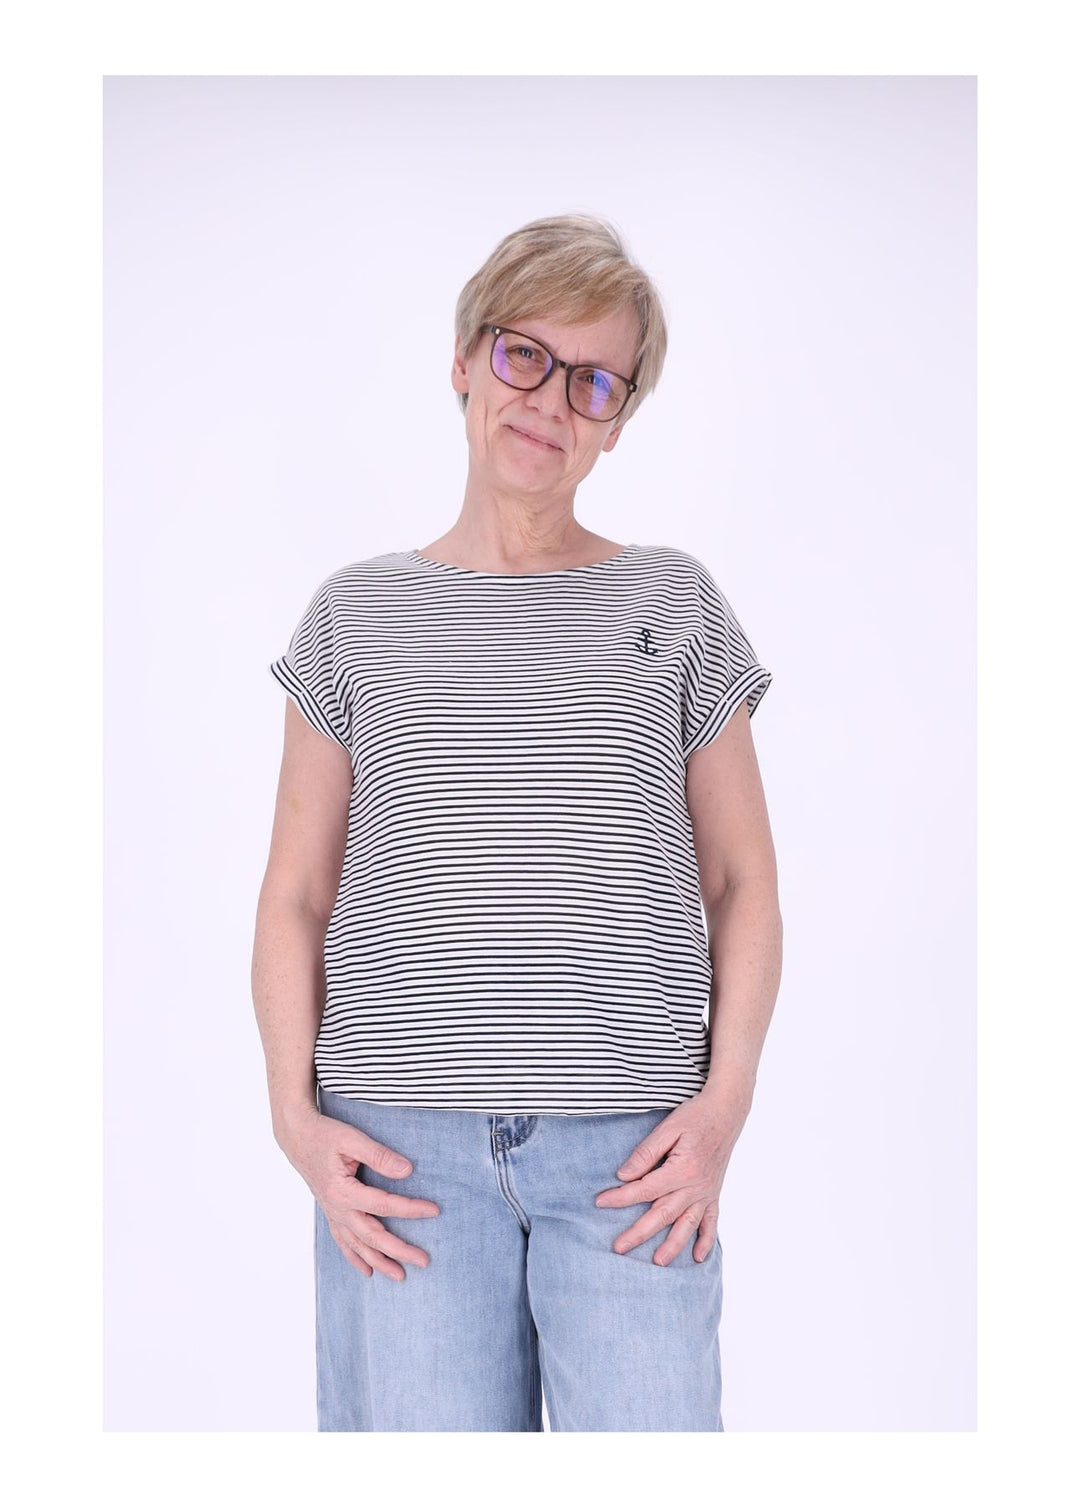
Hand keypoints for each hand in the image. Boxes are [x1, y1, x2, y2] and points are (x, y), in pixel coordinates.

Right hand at [277, 1106, 439, 1281]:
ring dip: (379, 1262)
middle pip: (372, 1236)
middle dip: (399, 1250)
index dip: (410, 1209)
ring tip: (399, 1276)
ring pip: (357, 1246)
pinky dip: (355, 1258)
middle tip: (424, 1260)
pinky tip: (367, 1269)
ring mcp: (332, 1214)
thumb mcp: (352, 1139)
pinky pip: (343, 1242)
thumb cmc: (325, 1135)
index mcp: (343, 1192)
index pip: (384, 1206)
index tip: (433, 1210)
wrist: (297, 1137)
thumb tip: (407, 1170)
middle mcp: (337, 1209)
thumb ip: (379, 1156)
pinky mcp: (331, 1213)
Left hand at [594, 1088, 747, 1264]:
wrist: (727, 1112)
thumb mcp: (668, 1128)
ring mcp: (707, 1192)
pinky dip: (707, 1240)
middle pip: (662, 1214)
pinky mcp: (714, 1193)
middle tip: (619, 1248)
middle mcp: (695, 1186)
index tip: (600, 1202)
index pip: (644, 1189)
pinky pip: (712, 1221)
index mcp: (681, 1169)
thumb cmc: (695, 1116)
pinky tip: (699, 1257)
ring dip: (673, 1245)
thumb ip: (646, 1153)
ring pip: (687, 1225)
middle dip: (639, 1233)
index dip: (621, 1197)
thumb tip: (624, 1175)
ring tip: (658, 1262)